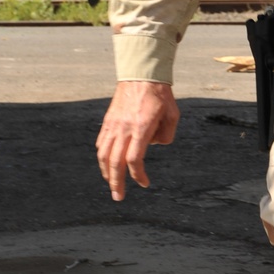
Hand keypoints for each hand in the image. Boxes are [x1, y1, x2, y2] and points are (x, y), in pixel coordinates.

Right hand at [96, 81, 179, 201]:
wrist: (141, 75)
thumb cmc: (161, 96)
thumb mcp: (173, 116)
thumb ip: (166, 135)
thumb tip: (153, 145)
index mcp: (140, 129)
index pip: (134, 160)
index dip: (138, 175)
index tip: (144, 183)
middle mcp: (123, 128)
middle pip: (115, 162)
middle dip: (116, 183)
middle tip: (118, 197)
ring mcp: (113, 125)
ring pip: (103, 154)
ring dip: (106, 172)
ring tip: (111, 184)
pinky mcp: (108, 121)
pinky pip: (101, 143)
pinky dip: (102, 156)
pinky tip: (106, 164)